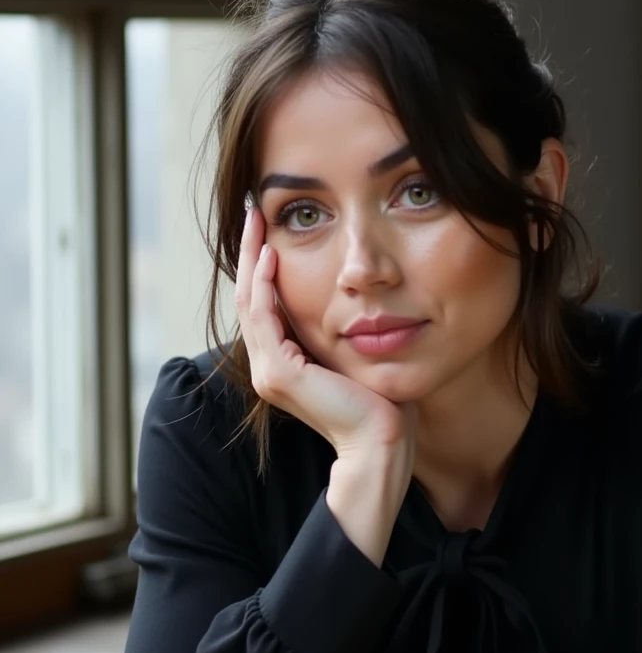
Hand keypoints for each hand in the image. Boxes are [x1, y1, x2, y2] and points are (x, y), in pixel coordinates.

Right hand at [236, 206, 415, 458]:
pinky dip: (264, 283)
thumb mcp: (352, 351)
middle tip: (253, 212)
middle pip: (248, 298)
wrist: (382, 439)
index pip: (262, 306)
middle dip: (250, 253)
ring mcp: (269, 373)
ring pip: (250, 302)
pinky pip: (263, 317)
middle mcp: (267, 369)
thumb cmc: (379, 400)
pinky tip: (271, 255)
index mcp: (281, 365)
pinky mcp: (280, 374)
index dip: (260, 265)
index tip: (268, 228)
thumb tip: (349, 293)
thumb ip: (339, 328)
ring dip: (252, 258)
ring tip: (257, 222)